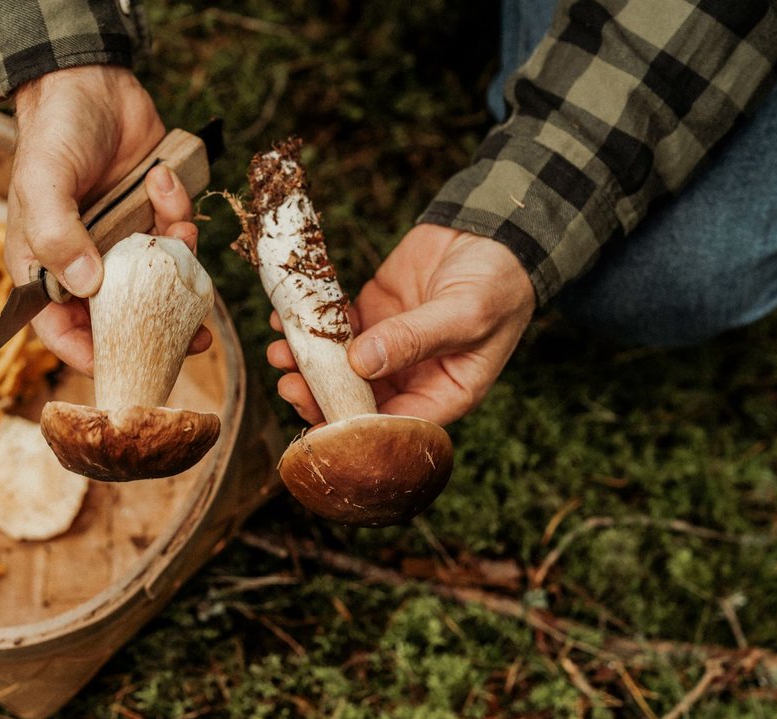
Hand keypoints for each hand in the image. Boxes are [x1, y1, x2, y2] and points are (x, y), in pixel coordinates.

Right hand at [3, 65, 206, 373]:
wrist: (90, 80)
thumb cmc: (52, 132)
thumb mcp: (42, 182)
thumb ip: (57, 234)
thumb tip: (86, 285)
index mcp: (45, 266)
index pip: (60, 329)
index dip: (90, 355)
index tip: (126, 365)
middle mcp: (83, 262)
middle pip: (119, 318)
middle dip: (157, 327)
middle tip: (195, 339)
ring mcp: (120, 242)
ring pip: (158, 280)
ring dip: (177, 263)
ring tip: (181, 234)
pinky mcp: (152, 218)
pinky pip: (175, 236)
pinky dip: (179, 214)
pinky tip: (165, 181)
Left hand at [268, 224, 534, 425]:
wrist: (492, 231)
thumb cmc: (497, 282)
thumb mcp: (465, 313)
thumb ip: (415, 339)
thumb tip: (362, 364)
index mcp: (444, 394)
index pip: (395, 427)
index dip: (355, 430)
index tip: (319, 424)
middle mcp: (411, 378)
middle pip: (356, 402)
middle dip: (319, 397)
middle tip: (289, 384)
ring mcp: (386, 347)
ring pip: (337, 368)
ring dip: (306, 364)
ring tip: (279, 352)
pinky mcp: (370, 316)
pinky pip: (333, 329)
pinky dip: (310, 326)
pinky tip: (286, 318)